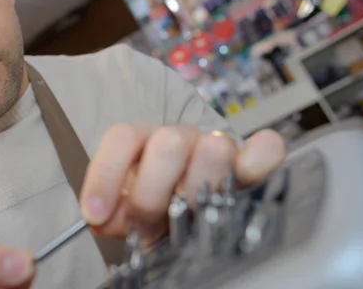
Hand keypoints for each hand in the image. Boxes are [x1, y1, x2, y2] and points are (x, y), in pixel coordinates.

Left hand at [80, 125, 285, 241]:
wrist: (186, 211)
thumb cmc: (155, 209)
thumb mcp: (125, 212)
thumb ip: (111, 210)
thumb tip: (102, 217)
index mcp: (143, 141)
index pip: (123, 139)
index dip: (106, 175)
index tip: (96, 215)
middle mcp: (179, 138)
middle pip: (167, 145)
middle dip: (152, 193)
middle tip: (146, 223)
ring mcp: (217, 147)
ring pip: (213, 150)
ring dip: (196, 192)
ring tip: (185, 220)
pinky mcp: (252, 164)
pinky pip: (266, 149)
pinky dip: (258, 160)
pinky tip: (244, 175)